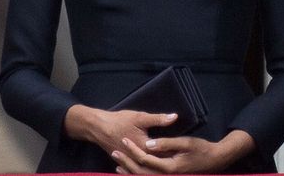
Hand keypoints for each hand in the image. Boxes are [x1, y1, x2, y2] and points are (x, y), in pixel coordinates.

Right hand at [63, 105, 177, 157]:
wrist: (98, 127)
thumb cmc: (120, 121)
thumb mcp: (140, 117)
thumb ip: (158, 119)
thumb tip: (175, 117)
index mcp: (144, 148)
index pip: (163, 154)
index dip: (174, 153)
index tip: (186, 152)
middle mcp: (137, 158)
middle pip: (156, 163)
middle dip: (168, 160)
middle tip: (182, 159)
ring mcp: (130, 161)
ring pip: (146, 167)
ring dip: (157, 166)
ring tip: (171, 163)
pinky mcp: (126, 161)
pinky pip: (137, 167)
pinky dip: (146, 167)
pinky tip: (154, 166)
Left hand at [111, 130, 253, 173]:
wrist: (215, 161)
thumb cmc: (202, 150)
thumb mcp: (186, 143)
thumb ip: (166, 144)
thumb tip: (148, 144)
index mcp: (169, 167)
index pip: (145, 159)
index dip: (133, 150)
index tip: (124, 140)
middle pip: (140, 171)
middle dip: (127, 161)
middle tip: (115, 151)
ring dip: (129, 170)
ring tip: (117, 163)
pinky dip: (138, 174)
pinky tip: (131, 170)